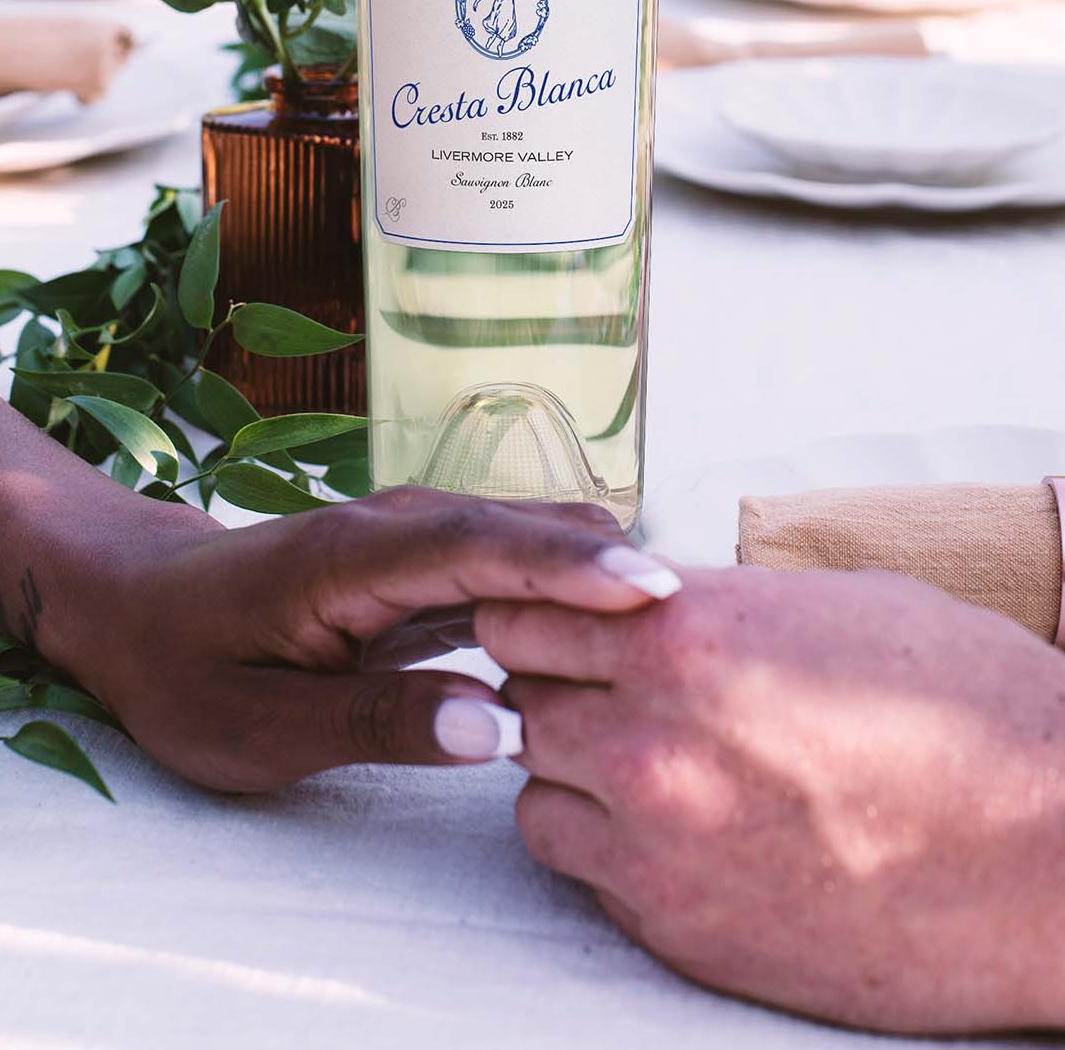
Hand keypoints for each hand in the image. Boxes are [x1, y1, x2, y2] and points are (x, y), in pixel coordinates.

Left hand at [67, 489, 674, 791]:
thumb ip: (374, 721)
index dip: (567, 567)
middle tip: (714, 612)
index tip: (653, 588)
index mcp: (351, 558)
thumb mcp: (256, 726)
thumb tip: (495, 727)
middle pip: (522, 532)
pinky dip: (572, 581)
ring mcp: (413, 536)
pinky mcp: (426, 560)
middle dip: (615, 562)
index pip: (477, 548)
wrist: (137, 603)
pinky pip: (511, 561)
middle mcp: (394, 528)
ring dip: (604, 568)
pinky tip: (631, 617)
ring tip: (698, 616)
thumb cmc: (185, 667)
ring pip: (526, 540)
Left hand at [481, 566, 1064, 1034]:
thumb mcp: (830, 603)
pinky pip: (584, 872)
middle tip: (611, 694)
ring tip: (649, 768)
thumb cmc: (965, 706)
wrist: (1048, 852)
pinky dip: (609, 850)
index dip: (546, 615)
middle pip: (519, 695)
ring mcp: (655, 838)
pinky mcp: (676, 927)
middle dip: (556, 688)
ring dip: (571, 774)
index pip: (524, 608)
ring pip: (534, 790)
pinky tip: (679, 833)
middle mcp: (648, 732)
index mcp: (683, 629)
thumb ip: (713, 604)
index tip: (572, 625)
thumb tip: (648, 602)